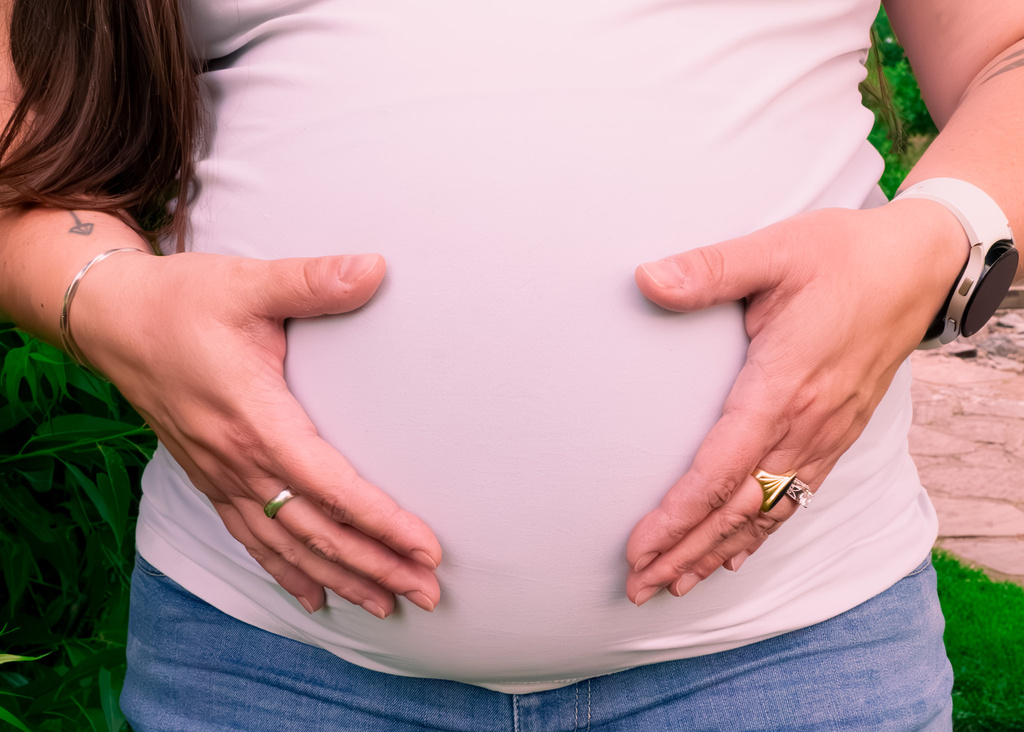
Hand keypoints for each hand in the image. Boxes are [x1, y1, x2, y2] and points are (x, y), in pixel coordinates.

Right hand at [72, 251, 441, 617]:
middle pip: (317, 532)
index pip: (331, 486)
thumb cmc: (184, 302)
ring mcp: (222, 477)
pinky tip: (314, 597)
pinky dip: (286, 572)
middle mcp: (239, 462)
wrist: (113, 322)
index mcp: (257, 419)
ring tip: (388, 606)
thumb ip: (312, 282)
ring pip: (288, 546)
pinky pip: (250, 540)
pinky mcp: (211, 480)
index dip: (381, 522)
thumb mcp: (248, 284)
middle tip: (429, 593)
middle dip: (376, 566)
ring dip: (341, 579)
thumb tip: (375, 267)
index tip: (426, 548)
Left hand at [624, 200, 966, 604]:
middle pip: (739, 506)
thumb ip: (710, 270)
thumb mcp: (774, 249)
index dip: (679, 515)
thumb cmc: (843, 255)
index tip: (640, 548)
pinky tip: (734, 555)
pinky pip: (796, 497)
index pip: (723, 467)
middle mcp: (807, 423)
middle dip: (686, 551)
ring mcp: (826, 434)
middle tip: (638, 586)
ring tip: (673, 585)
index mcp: (784, 384)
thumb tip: (645, 278)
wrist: (919, 265)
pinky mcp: (837, 433)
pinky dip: (761, 533)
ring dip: (717, 552)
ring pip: (766, 512)